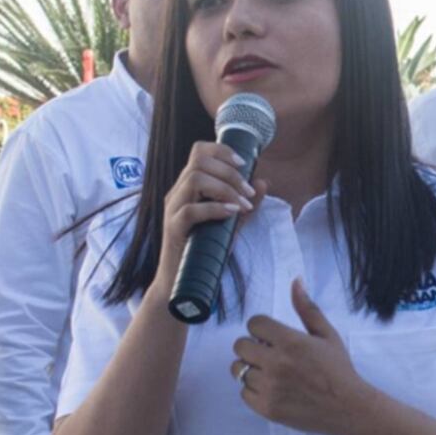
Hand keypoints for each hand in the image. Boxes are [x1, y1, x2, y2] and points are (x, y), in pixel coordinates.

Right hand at [155, 141, 265, 290]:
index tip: (244, 164)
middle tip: (248, 191)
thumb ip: (246, 204)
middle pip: (199, 160)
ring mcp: (172, 209)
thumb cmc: (204, 251)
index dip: (222, 150)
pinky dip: (215, 208)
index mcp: (188, 186)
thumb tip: (263, 182)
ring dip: (225, 188)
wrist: (182, 284)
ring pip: (195, 179)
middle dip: (230, 172)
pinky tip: (232, 214)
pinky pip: (191, 210)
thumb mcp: (230, 223)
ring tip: (242, 204)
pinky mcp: (173, 228)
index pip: (199, 151)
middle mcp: (177, 193)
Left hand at [230, 279, 374, 434]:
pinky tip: (272, 388)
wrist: (347, 408)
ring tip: (270, 372)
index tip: (271, 336)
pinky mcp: (266, 407)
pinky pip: (243, 392)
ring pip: (238, 369)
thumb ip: (307, 308)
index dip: (261, 328)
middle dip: (252, 346)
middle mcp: (276, 363)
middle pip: (240, 345)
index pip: (254, 323)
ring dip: (251, 368)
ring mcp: (270, 387)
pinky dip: (254, 390)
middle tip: (269, 354)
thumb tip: (296, 281)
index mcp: (290, 341)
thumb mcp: (326, 334)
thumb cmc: (338, 369)